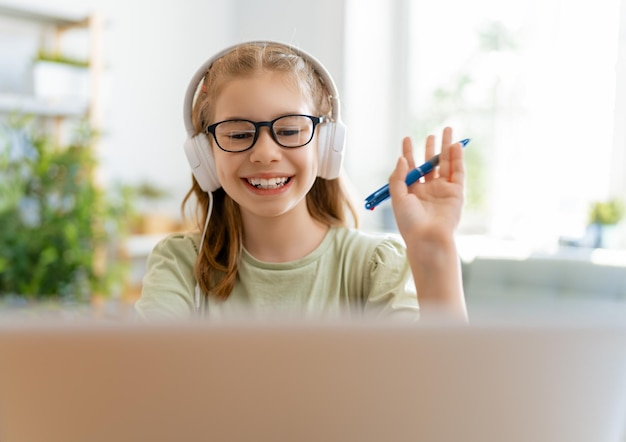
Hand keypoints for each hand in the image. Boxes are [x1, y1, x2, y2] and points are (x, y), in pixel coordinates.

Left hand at [388, 127, 464, 245]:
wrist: (428, 238)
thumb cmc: (409, 222)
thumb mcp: (397, 197)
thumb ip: (398, 177)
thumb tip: (402, 158)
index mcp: (412, 191)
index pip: (410, 167)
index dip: (409, 152)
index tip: (407, 138)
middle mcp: (428, 189)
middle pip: (429, 164)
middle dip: (430, 148)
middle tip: (432, 134)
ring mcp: (443, 190)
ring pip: (445, 164)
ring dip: (446, 148)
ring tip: (447, 130)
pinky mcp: (456, 193)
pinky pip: (458, 172)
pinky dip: (457, 158)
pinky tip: (455, 145)